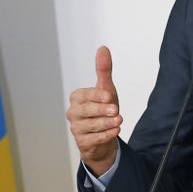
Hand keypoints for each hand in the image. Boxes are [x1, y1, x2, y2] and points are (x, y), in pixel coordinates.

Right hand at [67, 46, 122, 176]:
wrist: (104, 136)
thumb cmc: (104, 110)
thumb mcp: (106, 89)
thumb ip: (103, 70)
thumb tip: (103, 48)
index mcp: (78, 98)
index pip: (85, 95)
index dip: (97, 96)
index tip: (109, 97)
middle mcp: (73, 113)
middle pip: (85, 111)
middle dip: (101, 110)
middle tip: (116, 110)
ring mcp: (76, 128)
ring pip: (90, 126)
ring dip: (106, 123)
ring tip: (118, 121)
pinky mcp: (82, 142)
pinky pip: (93, 139)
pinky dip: (105, 135)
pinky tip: (115, 131)